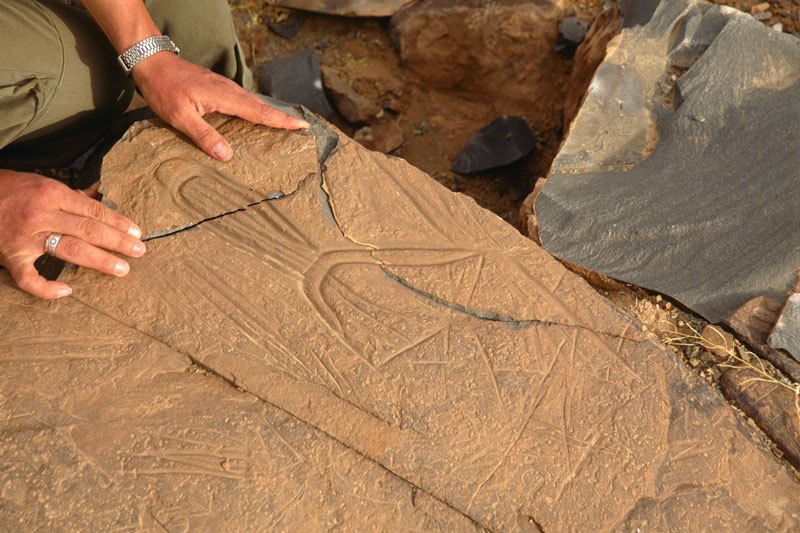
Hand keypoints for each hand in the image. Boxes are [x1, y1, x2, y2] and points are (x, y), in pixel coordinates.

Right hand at [0, 170, 145, 298]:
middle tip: (139, 251)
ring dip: (99, 260)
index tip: (137, 232)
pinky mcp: (11, 256)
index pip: (93, 210)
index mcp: (52, 194)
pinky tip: (65, 292)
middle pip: (88, 230)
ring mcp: (26, 237)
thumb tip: (100, 195)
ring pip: (70, 250)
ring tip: (122, 268)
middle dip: (117, 241)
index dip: (118, 222)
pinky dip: (46, 288)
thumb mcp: (43, 184)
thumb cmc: (11, 190)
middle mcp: (42, 215)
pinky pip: (29, 278)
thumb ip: (72, 195)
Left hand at [132, 52, 309, 161]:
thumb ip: (204, 136)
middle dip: (282, 117)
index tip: (301, 125)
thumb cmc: (164, 90)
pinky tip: (254, 115)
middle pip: (262, 106)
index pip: (260, 112)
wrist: (152, 63)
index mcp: (225, 97)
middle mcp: (229, 90)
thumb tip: (227, 155)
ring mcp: (224, 86)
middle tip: (301, 127)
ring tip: (283, 124)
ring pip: (253, 101)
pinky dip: (254, 108)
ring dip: (269, 112)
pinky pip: (243, 99)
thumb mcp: (180, 117)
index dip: (281, 121)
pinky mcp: (217, 86)